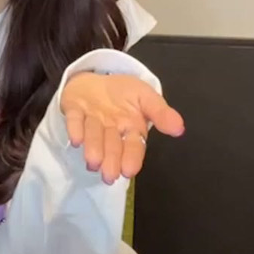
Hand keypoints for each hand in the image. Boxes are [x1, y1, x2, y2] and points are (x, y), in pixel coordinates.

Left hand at [61, 72, 183, 183]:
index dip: (131, 158)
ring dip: (93, 148)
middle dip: (110, 160)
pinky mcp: (73, 109)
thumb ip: (161, 112)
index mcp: (130, 128)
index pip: (133, 146)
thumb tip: (179, 128)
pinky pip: (74, 119)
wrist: (96, 78)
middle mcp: (109, 129)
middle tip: (108, 176)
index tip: (129, 171)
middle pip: (111, 145)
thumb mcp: (146, 96)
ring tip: (93, 162)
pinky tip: (76, 140)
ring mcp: (90, 120)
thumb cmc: (123, 93)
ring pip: (93, 134)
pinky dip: (75, 128)